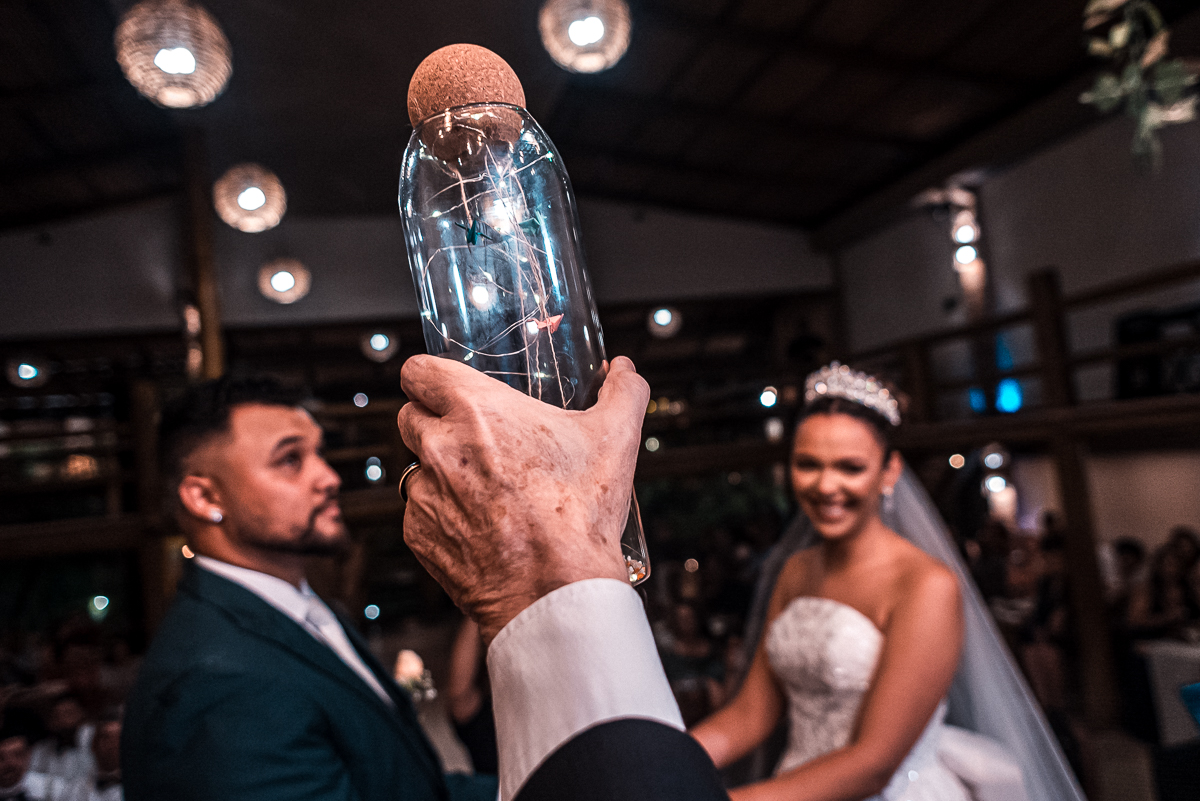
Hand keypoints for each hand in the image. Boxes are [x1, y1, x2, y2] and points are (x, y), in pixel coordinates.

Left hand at [397, 355, 648, 642]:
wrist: (556, 590)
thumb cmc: (580, 514)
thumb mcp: (615, 438)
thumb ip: (623, 392)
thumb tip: (625, 371)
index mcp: (475, 410)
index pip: (417, 371)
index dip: (430, 376)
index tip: (445, 386)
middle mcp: (439, 447)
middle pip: (410, 415)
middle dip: (435, 422)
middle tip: (474, 438)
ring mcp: (425, 493)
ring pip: (415, 466)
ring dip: (440, 471)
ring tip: (485, 488)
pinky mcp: (419, 534)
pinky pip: (420, 512)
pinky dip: (443, 514)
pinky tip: (481, 523)